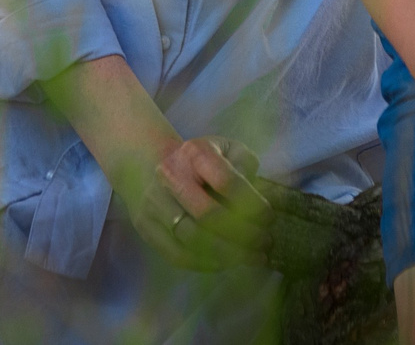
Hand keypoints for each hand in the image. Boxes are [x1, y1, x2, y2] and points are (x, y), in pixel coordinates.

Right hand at [126, 135, 269, 269]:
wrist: (150, 166)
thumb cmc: (199, 162)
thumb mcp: (224, 149)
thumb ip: (244, 162)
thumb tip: (255, 191)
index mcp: (193, 152)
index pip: (226, 181)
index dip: (252, 202)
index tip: (269, 217)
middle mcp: (169, 175)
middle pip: (208, 213)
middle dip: (242, 233)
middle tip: (264, 242)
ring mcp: (153, 203)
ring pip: (192, 237)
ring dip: (227, 253)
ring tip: (252, 257)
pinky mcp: (146, 227)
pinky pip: (177, 255)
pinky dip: (206, 264)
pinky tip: (227, 263)